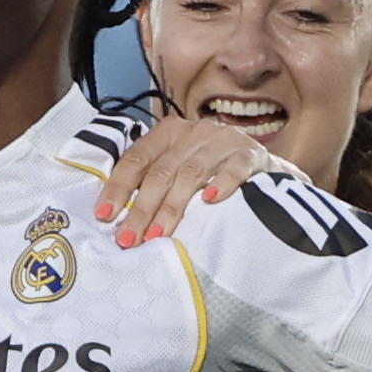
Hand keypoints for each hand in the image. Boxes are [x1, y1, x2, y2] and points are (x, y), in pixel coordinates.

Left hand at [95, 116, 288, 248]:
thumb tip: (116, 219)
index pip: (136, 159)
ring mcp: (223, 141)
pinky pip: (235, 168)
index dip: (118, 188)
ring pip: (191, 173)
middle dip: (142, 208)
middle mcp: (194, 132)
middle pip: (161, 171)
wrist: (267, 170)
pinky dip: (221, 184)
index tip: (105, 216)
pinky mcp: (251, 154)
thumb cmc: (214, 174)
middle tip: (129, 239)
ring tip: (159, 235)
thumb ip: (154, 183)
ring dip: (172, 206)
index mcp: (169, 133)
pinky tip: (210, 202)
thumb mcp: (180, 170)